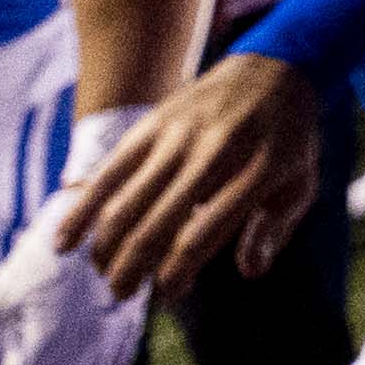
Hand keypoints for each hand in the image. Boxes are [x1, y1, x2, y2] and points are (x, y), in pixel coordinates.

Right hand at [59, 54, 323, 303]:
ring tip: (105, 274)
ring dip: (106, 247)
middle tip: (122, 295)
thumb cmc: (287, 141)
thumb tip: (250, 271)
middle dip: (131, 268)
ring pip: (125, 201)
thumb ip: (274, 228)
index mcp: (257, 170)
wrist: (272, 68)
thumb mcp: (301, 183)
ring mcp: (178, 135)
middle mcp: (213, 151)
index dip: (178, 272)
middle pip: (157, 223)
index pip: (205, 234)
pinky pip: (108, 171)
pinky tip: (63, 243)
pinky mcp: (151, 125)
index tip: (167, 295)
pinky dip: (82, 210)